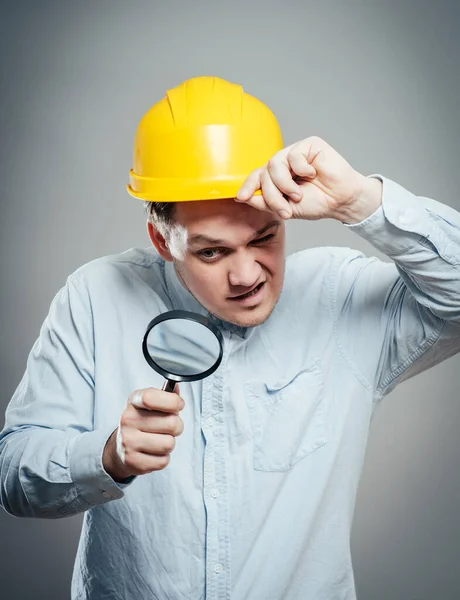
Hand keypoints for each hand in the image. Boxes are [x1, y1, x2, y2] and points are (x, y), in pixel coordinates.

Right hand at [103, 387, 184, 481]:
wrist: (119, 448)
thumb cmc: (140, 422)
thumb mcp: (148, 404)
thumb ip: (165, 395)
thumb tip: (176, 388)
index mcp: (134, 401)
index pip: (151, 397)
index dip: (172, 401)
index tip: (178, 405)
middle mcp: (128, 420)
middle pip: (172, 423)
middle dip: (176, 426)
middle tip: (167, 427)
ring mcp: (128, 442)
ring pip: (169, 444)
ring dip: (169, 443)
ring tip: (159, 440)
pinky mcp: (133, 461)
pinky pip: (163, 461)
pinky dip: (163, 458)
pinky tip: (153, 452)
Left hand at [236, 136, 381, 222]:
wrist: (340, 201)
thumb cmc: (317, 202)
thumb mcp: (285, 207)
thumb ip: (264, 202)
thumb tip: (243, 197)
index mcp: (277, 176)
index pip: (257, 176)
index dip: (248, 186)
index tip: (241, 197)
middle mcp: (284, 163)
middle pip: (264, 173)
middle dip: (272, 195)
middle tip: (285, 210)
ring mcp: (296, 153)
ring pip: (274, 164)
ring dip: (284, 185)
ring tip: (298, 195)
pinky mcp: (309, 145)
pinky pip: (294, 155)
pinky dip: (301, 169)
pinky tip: (313, 174)